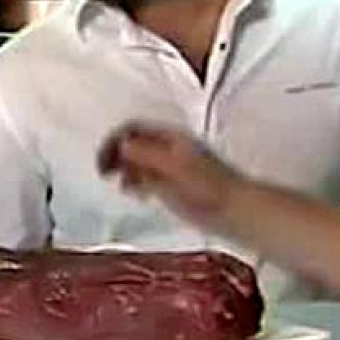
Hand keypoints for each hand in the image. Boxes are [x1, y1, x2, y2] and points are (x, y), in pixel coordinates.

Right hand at [97, 123, 244, 230]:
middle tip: (104, 172)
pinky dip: (136, 183)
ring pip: (138, 160)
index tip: (103, 161)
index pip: (133, 128)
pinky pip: (147, 178)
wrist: (236, 211)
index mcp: (170, 137)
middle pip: (133, 142)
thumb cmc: (208, 188)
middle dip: (115, 154)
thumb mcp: (173, 167)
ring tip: (121, 185)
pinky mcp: (174, 186)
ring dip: (124, 170)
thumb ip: (146, 154)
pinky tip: (138, 194)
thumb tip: (121, 145)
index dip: (114, 140)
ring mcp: (171, 166)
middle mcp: (169, 148)